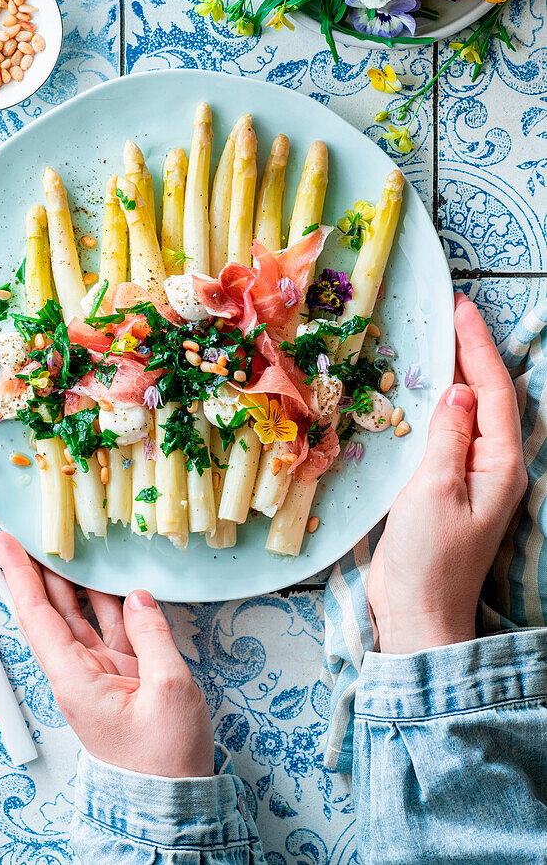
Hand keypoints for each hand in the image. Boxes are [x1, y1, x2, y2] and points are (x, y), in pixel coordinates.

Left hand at [0, 532, 213, 776]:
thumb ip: (152, 635)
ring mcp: (100, 673)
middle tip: (37, 532)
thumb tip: (139, 597)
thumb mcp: (168, 688)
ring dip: (76, 581)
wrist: (172, 801)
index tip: (5, 543)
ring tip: (70, 544)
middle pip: (52, 611)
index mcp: (75, 679)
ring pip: (80, 616)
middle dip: (42, 570)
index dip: (20, 575)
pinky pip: (110, 628)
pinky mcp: (122, 676)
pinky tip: (113, 579)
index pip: (37, 616)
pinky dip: (112, 601)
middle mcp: (79, 673)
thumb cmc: (163, 758)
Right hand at [367, 294, 527, 654]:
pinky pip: (449, 431)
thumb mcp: (435, 490)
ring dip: (456, 373)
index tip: (460, 308)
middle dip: (471, 351)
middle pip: (489, 396)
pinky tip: (422, 390)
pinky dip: (438, 403)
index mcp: (501, 465)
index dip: (477, 346)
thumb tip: (458, 389)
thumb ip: (449, 435)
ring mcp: (472, 476)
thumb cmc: (428, 557)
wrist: (417, 611)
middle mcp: (494, 466)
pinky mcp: (447, 486)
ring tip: (437, 337)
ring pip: (470, 411)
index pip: (495, 391)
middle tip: (449, 311)